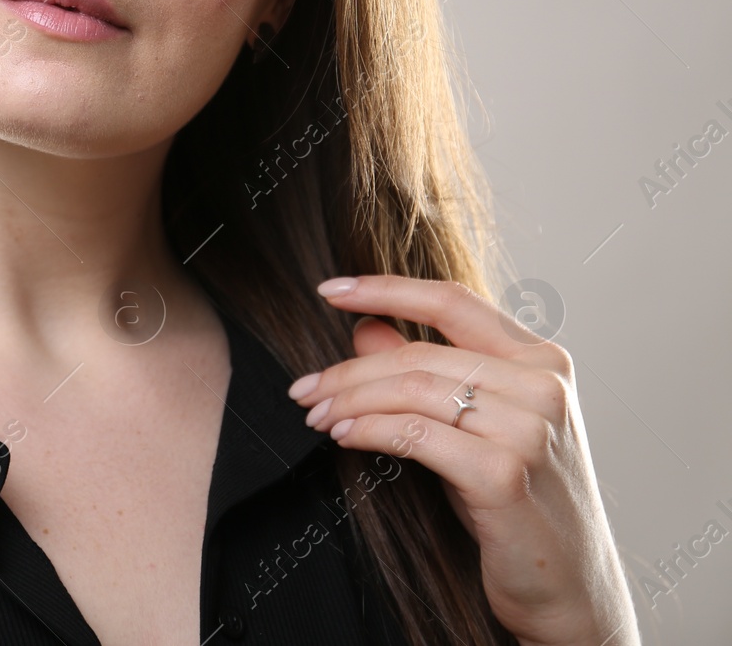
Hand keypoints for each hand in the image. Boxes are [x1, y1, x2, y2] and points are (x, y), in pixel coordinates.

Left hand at [286, 275, 638, 645]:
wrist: (571, 588)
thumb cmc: (518, 502)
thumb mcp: (474, 425)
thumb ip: (426, 372)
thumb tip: (364, 326)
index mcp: (542, 360)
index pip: (452, 301)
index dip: (385, 289)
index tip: (330, 290)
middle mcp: (543, 386)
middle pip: (419, 355)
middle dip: (347, 371)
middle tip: (304, 389)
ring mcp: (529, 430)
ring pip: (411, 392)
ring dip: (350, 402)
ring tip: (317, 416)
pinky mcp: (504, 474)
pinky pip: (414, 436)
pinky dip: (369, 431)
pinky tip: (344, 437)